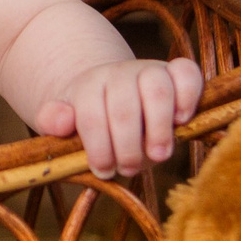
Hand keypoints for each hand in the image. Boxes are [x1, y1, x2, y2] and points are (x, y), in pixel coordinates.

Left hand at [36, 56, 205, 177]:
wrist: (113, 90)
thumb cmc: (90, 117)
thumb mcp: (63, 120)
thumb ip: (52, 120)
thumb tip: (64, 121)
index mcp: (89, 86)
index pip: (92, 115)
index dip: (98, 148)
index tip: (103, 171)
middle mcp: (120, 73)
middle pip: (124, 106)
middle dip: (126, 146)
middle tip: (128, 169)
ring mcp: (150, 70)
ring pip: (157, 89)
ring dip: (158, 128)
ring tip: (157, 155)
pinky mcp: (177, 72)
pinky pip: (188, 73)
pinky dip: (188, 96)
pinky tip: (182, 121)